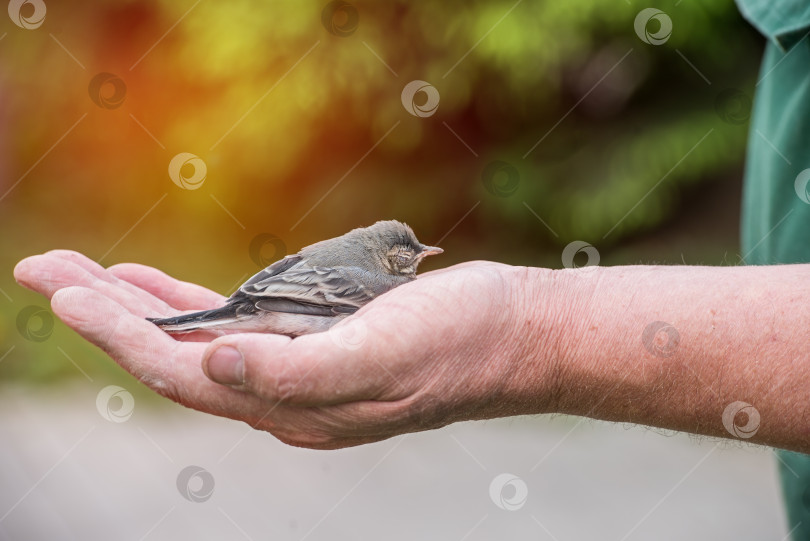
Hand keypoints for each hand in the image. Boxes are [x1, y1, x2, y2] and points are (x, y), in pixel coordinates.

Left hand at [14, 250, 558, 448]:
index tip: (64, 292)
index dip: (121, 335)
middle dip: (105, 317)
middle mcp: (286, 395)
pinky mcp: (315, 341)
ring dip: (136, 308)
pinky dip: (187, 303)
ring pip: (196, 340)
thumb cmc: (462, 341)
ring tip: (82, 275)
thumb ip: (299, 373)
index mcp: (297, 407)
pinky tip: (156, 284)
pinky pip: (233, 324)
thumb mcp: (384, 356)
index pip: (185, 374)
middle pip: (175, 358)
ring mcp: (298, 369)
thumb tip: (214, 366)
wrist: (515, 335)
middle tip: (42, 270)